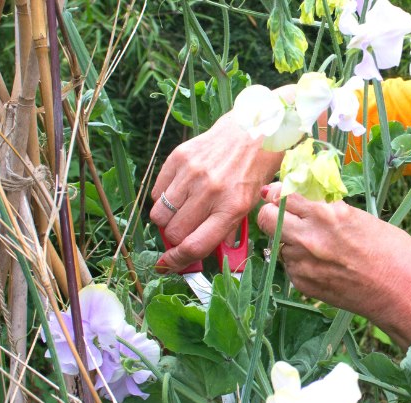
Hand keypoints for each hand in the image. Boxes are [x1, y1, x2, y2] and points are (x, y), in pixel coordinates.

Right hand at [150, 111, 282, 271]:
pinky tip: (178, 192)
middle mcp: (211, 191)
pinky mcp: (179, 157)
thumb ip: (224, 231)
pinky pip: (156, 192)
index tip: (168, 264)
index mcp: (232, 208)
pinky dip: (162, 198)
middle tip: (183, 230)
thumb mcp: (248, 206)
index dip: (178, 260)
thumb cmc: (253, 171)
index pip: (195, 245)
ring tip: (180, 210)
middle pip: (173, 232)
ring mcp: (192, 173)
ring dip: (166, 219)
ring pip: (159, 214)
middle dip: (174, 238)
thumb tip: (196, 253)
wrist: (253, 129)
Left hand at [258, 183, 410, 402]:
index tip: (281, 194)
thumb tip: (304, 199)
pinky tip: (322, 265)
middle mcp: (308, 237)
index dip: (279, 194)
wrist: (405, 297)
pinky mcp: (302, 284)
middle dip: (272, 214)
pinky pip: (289, 265)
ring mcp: (302, 263)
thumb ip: (327, 209)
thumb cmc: (395, 253)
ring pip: (277, 243)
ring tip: (315, 245)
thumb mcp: (360, 218)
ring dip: (287, 240)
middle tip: (285, 216)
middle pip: (266, 218)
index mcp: (326, 214)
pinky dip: (299, 261)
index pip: (283, 196)